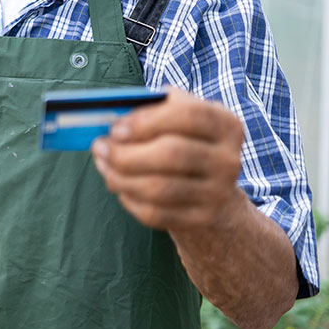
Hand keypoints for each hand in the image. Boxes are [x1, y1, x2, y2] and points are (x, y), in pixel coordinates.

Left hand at [91, 87, 243, 230]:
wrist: (208, 185)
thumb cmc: (181, 139)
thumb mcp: (174, 116)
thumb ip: (149, 109)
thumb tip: (113, 119)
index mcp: (225, 124)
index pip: (189, 115)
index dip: (147, 121)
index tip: (116, 128)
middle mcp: (229, 159)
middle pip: (172, 154)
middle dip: (126, 152)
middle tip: (100, 147)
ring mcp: (219, 192)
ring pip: (159, 188)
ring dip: (120, 177)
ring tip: (104, 165)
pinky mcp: (202, 219)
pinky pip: (155, 213)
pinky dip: (129, 199)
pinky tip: (120, 185)